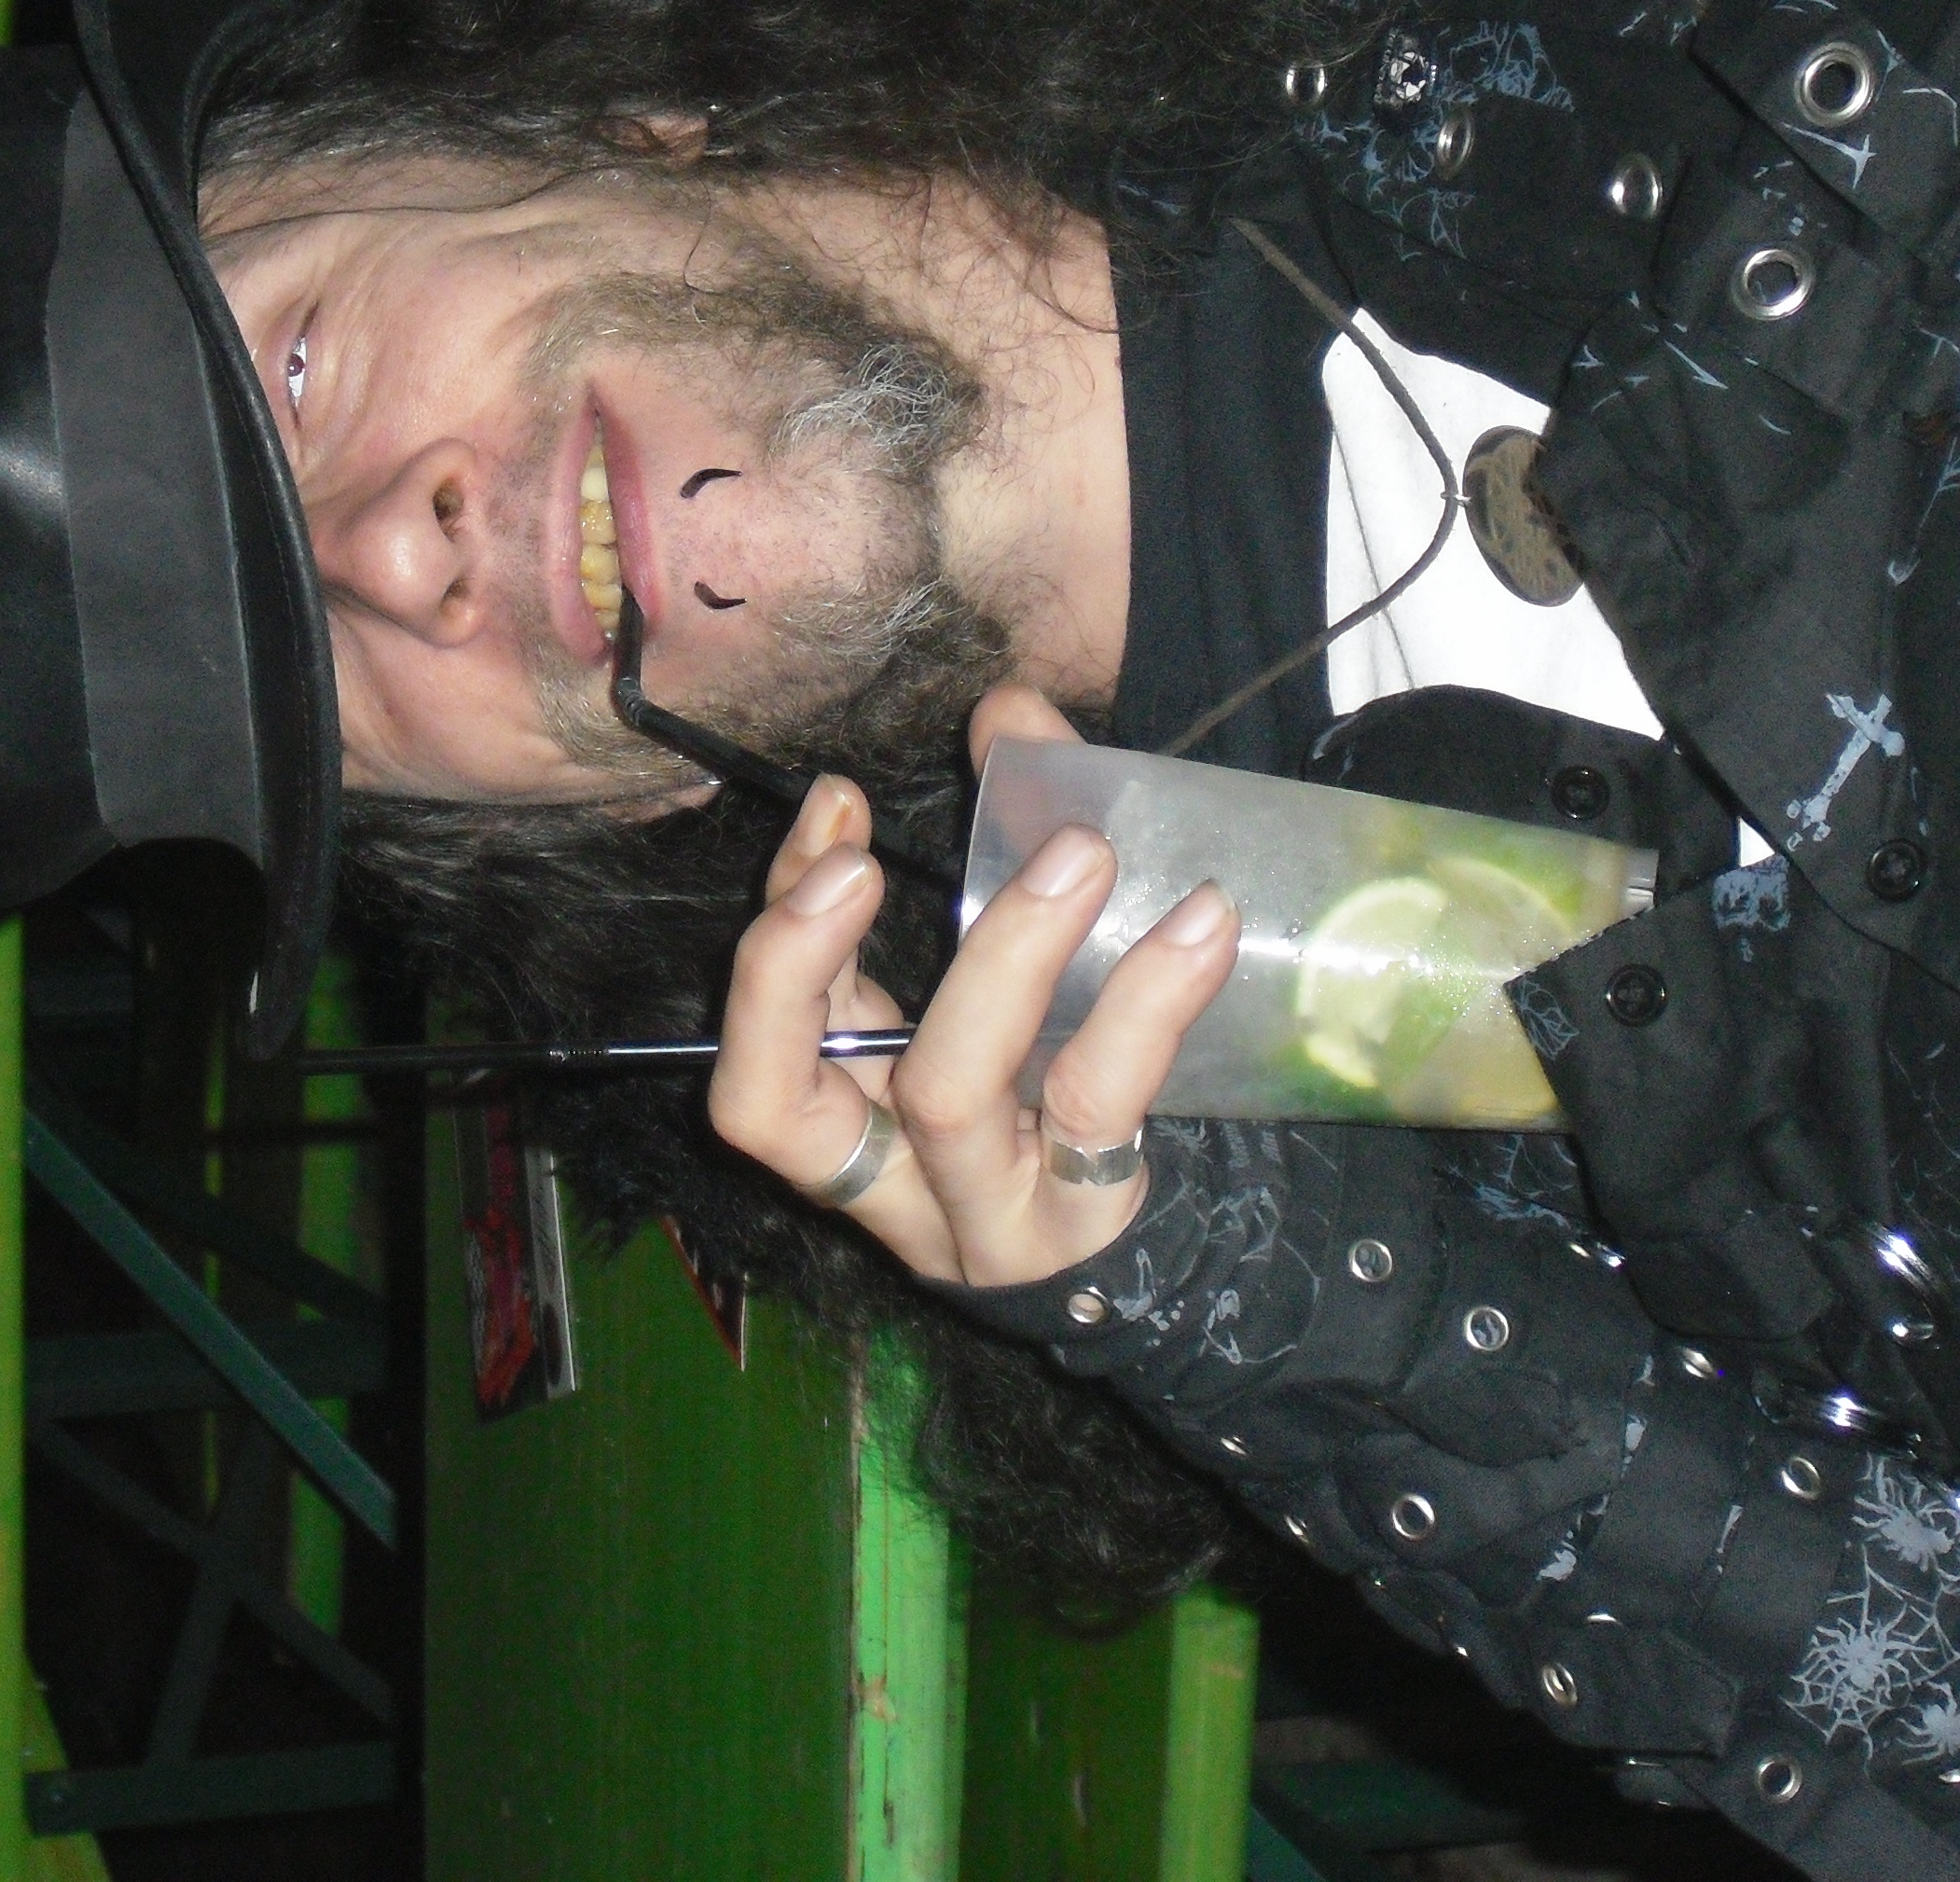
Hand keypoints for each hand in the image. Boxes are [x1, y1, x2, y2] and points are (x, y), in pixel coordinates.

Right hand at [710, 686, 1239, 1285]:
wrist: (1174, 1253)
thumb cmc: (1065, 1089)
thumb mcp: (1010, 980)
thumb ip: (1002, 838)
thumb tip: (1008, 707)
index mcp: (844, 1110)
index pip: (757, 1033)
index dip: (779, 921)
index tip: (836, 804)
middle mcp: (885, 1180)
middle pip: (779, 1104)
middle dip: (800, 963)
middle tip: (863, 861)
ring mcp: (980, 1215)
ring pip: (947, 1094)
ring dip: (1004, 953)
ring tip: (1080, 851)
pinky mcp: (1087, 1217)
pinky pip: (1100, 1104)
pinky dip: (1149, 999)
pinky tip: (1201, 922)